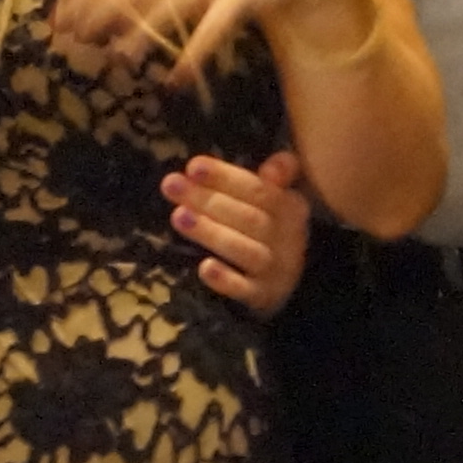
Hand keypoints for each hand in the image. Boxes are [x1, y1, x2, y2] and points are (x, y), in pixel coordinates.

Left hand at [173, 150, 315, 315]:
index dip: (225, 177)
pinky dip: (226, 280)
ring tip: (178, 216)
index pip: (259, 189)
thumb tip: (274, 165)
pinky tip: (204, 268)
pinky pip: (244, 290)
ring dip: (210, 233)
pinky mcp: (262, 297)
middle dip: (207, 199)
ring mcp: (276, 270)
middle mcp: (289, 238)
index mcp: (291, 207)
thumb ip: (278, 175)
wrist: (290, 283)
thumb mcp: (277, 199)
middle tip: (171, 185)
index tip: (193, 166)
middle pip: (248, 218)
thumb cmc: (270, 228)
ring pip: (245, 251)